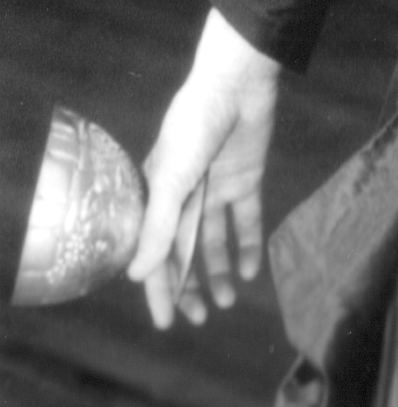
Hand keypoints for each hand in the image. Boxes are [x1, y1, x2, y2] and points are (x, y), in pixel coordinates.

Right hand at [127, 8, 280, 329]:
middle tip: (201, 318)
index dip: (158, 288)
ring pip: (213, 240)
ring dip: (218, 270)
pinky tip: (252, 270)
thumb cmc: (195, 125)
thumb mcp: (172, 177)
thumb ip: (159, 227)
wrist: (237, 83)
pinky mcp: (245, 179)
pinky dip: (247, 245)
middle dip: (189, 286)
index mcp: (157, 194)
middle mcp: (184, 195)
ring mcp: (215, 187)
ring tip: (227, 302)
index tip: (167, 323)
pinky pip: (245, 220)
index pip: (154, 250)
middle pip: (183, 250)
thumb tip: (136, 275)